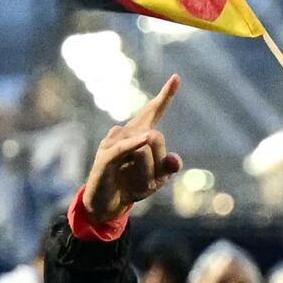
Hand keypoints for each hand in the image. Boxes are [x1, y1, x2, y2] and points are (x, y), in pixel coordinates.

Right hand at [79, 73, 182, 229]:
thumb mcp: (156, 180)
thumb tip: (176, 160)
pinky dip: (133, 145)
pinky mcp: (105, 156)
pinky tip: (144, 139)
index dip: (166, 95)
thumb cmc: (131, 186)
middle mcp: (125, 133)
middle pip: (156, 137)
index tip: (177, 77)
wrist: (106, 205)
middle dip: (158, 164)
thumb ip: (167, 167)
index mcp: (140, 135)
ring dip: (146, 177)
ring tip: (133, 186)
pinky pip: (124, 148)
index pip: (154, 112)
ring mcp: (113, 143)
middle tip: (146, 182)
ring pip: (145, 148)